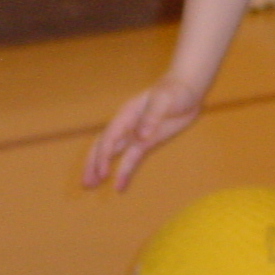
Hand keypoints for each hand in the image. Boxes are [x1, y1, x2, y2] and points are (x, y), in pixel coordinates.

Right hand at [81, 77, 205, 190]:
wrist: (187, 88)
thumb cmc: (174, 90)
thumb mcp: (164, 100)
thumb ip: (152, 117)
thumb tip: (141, 136)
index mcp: (126, 115)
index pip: (110, 138)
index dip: (104, 156)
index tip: (103, 173)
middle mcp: (126, 126)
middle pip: (104, 147)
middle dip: (93, 164)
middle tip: (87, 183)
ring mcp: (136, 135)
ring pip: (113, 154)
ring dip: (101, 170)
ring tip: (90, 186)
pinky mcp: (147, 142)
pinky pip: (132, 159)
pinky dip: (124, 172)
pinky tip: (120, 186)